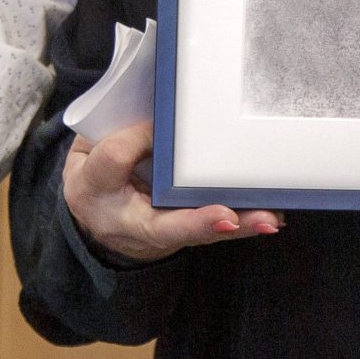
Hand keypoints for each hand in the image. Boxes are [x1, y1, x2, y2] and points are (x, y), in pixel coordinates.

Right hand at [61, 121, 280, 263]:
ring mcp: (158, 234)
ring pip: (199, 236)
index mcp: (95, 188)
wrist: (93, 216)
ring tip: (268, 219)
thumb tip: (166, 122)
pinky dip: (243, 225)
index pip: (113, 162)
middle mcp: (128, 221)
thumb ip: (119, 137)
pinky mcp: (183, 234)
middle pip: (165, 227)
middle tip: (230, 217)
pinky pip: (214, 232)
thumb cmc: (95, 174)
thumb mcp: (88, 152)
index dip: (135, 138)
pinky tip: (271, 217)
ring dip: (237, 227)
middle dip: (200, 223)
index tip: (155, 121)